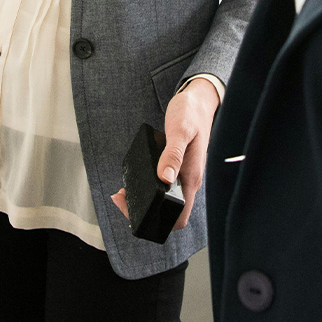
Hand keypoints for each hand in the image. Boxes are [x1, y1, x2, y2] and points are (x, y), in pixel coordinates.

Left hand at [110, 78, 220, 231]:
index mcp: (192, 177)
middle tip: (122, 198)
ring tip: (124, 192)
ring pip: (165, 200)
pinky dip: (148, 187)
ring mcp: (184, 175)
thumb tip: (165, 178)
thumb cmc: (191, 113)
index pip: (179, 217)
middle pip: (169, 212)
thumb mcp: (180, 130)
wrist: (199, 100)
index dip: (158, 221)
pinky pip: (164, 186)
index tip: (135, 209)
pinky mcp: (178, 167)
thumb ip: (173, 154)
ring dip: (144, 201)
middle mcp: (189, 180)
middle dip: (144, 212)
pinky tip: (135, 179)